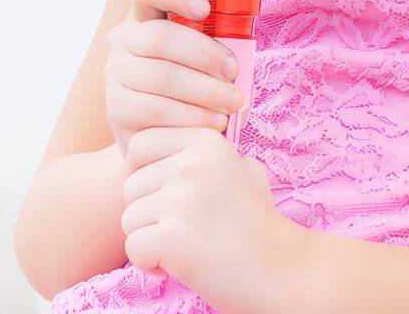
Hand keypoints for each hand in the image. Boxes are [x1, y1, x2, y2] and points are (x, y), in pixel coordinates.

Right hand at [104, 0, 244, 156]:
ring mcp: (116, 73)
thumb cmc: (192, 84)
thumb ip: (214, 39)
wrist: (161, 136)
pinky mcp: (116, 109)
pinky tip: (214, 122)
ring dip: (206, 91)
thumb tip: (242, 44)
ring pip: (162, 76)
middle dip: (205, 55)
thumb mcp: (200, 53)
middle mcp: (124, 39)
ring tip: (232, 103)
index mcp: (145, 14)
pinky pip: (156, 109)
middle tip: (233, 73)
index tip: (205, 9)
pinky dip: (193, 116)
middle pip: (160, 37)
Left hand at [121, 125, 305, 313]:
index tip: (166, 195)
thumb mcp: (241, 167)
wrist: (279, 269)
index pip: (140, 144)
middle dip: (148, 211)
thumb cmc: (256, 221)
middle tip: (183, 226)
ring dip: (150, 238)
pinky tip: (182, 264)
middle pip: (130, 183)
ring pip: (129, 218)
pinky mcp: (173, 236)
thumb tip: (169, 143)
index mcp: (205, 139)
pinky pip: (133, 247)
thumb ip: (206, 152)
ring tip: (187, 244)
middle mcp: (192, 163)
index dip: (144, 173)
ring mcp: (182, 198)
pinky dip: (150, 263)